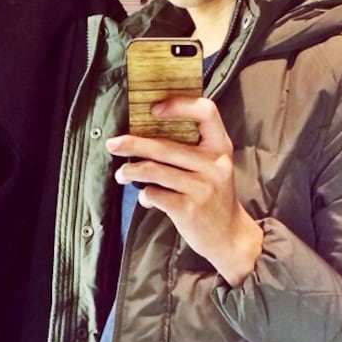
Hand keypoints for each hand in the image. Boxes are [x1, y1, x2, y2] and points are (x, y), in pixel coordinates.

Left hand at [108, 96, 262, 286]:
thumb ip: (191, 150)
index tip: (153, 109)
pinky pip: (155, 194)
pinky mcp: (189, 209)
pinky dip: (145, 195)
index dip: (179, 105)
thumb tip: (146, 135)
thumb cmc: (214, 197)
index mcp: (220, 147)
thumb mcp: (213, 167)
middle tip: (113, 143)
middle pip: (166, 146)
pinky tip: (146, 198)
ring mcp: (202, 187)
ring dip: (131, 171)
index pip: (206, 111)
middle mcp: (213, 164)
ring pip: (155, 171)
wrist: (229, 235)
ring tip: (120, 174)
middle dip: (133, 144)